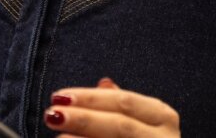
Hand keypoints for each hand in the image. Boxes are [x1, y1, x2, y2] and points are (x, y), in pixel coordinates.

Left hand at [43, 77, 179, 136]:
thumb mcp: (139, 121)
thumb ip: (120, 105)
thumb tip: (104, 82)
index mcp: (163, 117)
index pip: (123, 100)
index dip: (90, 97)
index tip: (59, 96)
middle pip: (120, 124)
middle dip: (83, 118)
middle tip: (52, 114)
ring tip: (57, 136)